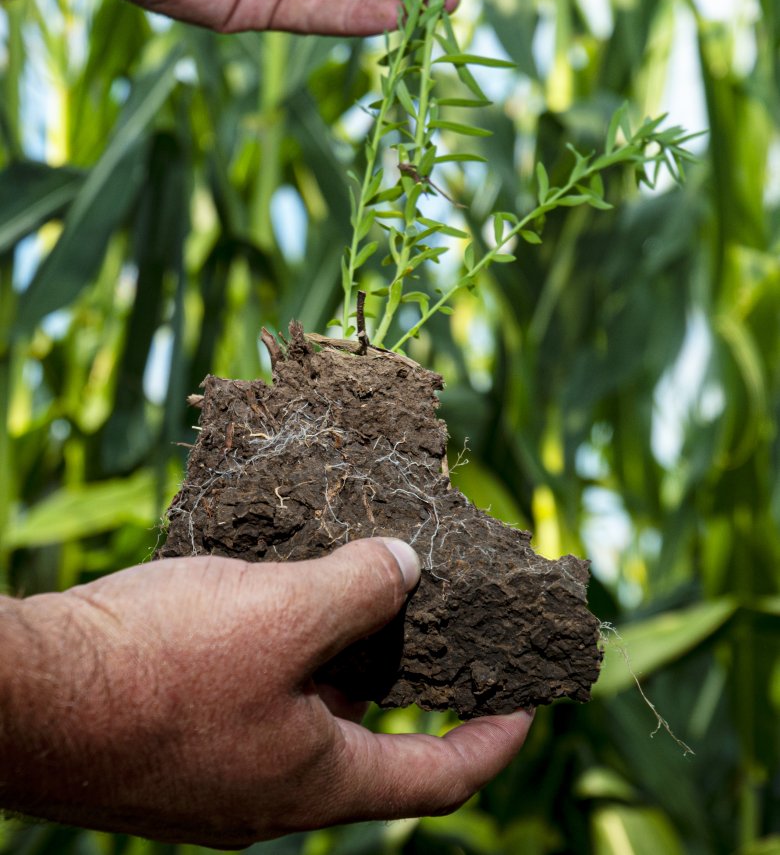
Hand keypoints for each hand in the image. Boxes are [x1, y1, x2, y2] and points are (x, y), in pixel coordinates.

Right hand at [0, 538, 532, 847]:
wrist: (24, 697)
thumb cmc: (155, 667)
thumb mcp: (279, 613)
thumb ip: (359, 589)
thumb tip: (406, 567)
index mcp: (316, 781)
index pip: (440, 779)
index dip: (495, 741)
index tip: (530, 703)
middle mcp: (274, 789)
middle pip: (369, 735)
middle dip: (409, 669)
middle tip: (438, 606)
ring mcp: (221, 768)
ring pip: (305, 706)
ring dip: (336, 647)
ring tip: (357, 575)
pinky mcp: (175, 736)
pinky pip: (253, 692)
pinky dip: (281, 646)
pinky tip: (271, 587)